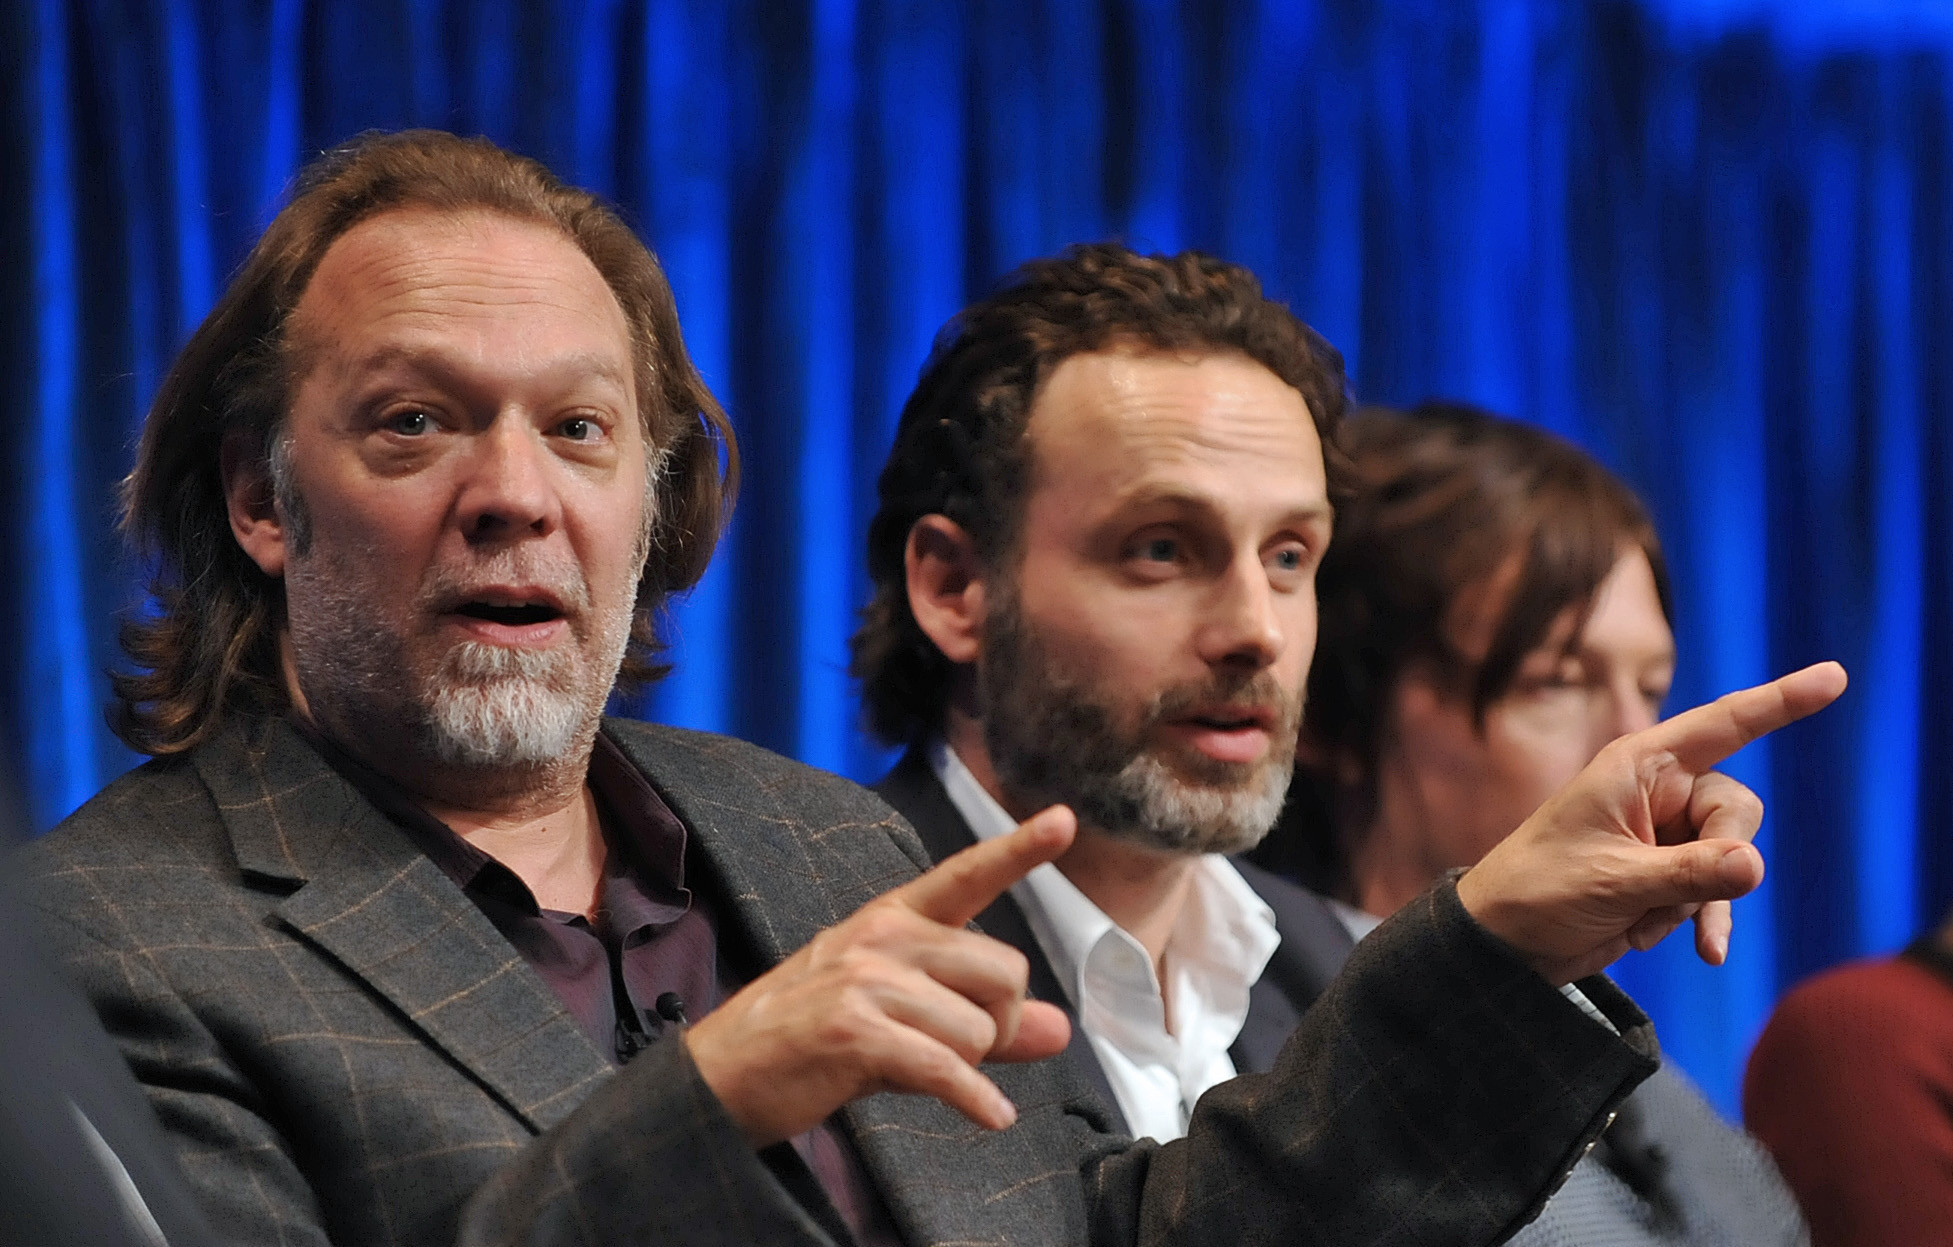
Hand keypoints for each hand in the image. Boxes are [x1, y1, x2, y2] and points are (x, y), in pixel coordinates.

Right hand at [683, 806, 1076, 1147]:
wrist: (716, 1079)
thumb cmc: (809, 1042)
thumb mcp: (899, 1017)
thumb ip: (981, 1019)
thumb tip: (1059, 1030)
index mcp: (892, 918)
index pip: (966, 876)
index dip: (1019, 849)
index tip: (1065, 820)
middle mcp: (882, 936)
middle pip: (1003, 971)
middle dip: (999, 1024)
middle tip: (960, 1052)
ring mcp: (865, 981)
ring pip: (979, 1028)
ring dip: (970, 1069)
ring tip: (923, 1075)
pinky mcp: (854, 1032)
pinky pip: (949, 1068)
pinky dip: (975, 1101)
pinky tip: (989, 1117)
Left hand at [1456, 661, 1846, 985]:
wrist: (1504, 942)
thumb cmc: (1541, 892)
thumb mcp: (1616, 881)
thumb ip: (1689, 873)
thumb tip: (1755, 865)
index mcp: (1639, 765)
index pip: (1724, 725)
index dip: (1781, 701)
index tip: (1834, 677)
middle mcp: (1657, 791)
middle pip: (1735, 812)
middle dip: (1719, 860)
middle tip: (1675, 895)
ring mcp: (1664, 834)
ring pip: (1729, 860)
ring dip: (1696, 902)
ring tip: (1641, 924)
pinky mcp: (1667, 874)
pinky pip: (1714, 891)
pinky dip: (1699, 920)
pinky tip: (1689, 951)